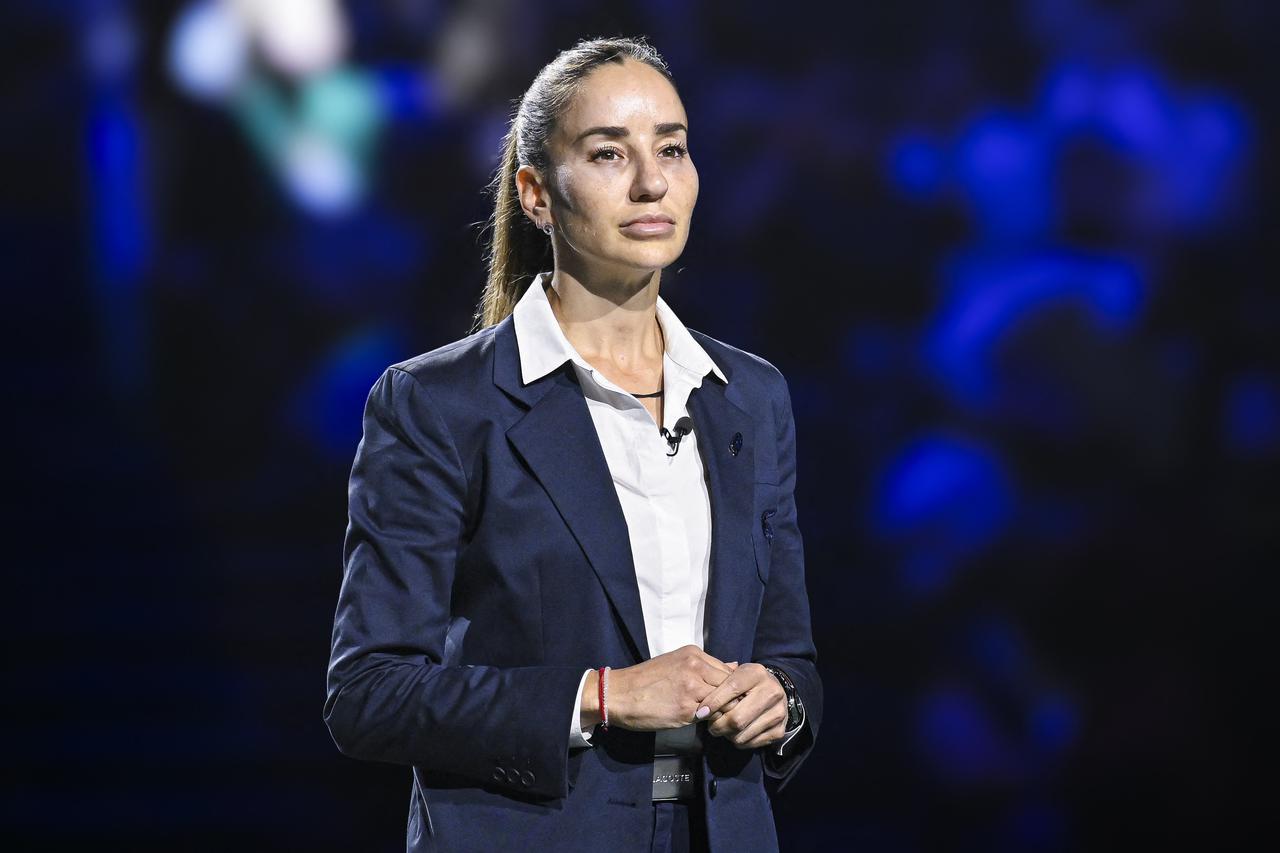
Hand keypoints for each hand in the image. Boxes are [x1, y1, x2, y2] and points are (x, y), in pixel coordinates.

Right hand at [600, 645, 736, 731]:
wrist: (618, 695)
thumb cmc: (646, 682)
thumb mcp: (677, 664)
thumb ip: (705, 667)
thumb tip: (734, 666)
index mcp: (693, 654)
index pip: (728, 671)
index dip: (729, 688)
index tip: (724, 698)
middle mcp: (695, 666)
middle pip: (730, 685)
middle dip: (730, 700)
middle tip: (722, 711)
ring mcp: (692, 687)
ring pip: (725, 701)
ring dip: (721, 711)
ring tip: (712, 717)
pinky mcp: (686, 708)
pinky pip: (710, 715)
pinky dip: (709, 721)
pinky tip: (699, 722)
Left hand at [695, 663, 787, 749]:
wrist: (776, 690)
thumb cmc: (747, 682)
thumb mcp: (735, 674)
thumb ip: (719, 683)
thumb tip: (702, 705)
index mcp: (757, 673)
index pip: (731, 688)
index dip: (713, 702)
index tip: (701, 712)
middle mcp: (771, 692)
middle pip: (737, 719)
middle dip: (718, 726)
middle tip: (711, 726)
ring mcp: (778, 712)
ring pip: (741, 735)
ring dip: (726, 735)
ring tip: (723, 728)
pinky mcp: (779, 730)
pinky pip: (750, 743)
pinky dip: (738, 741)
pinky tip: (737, 732)